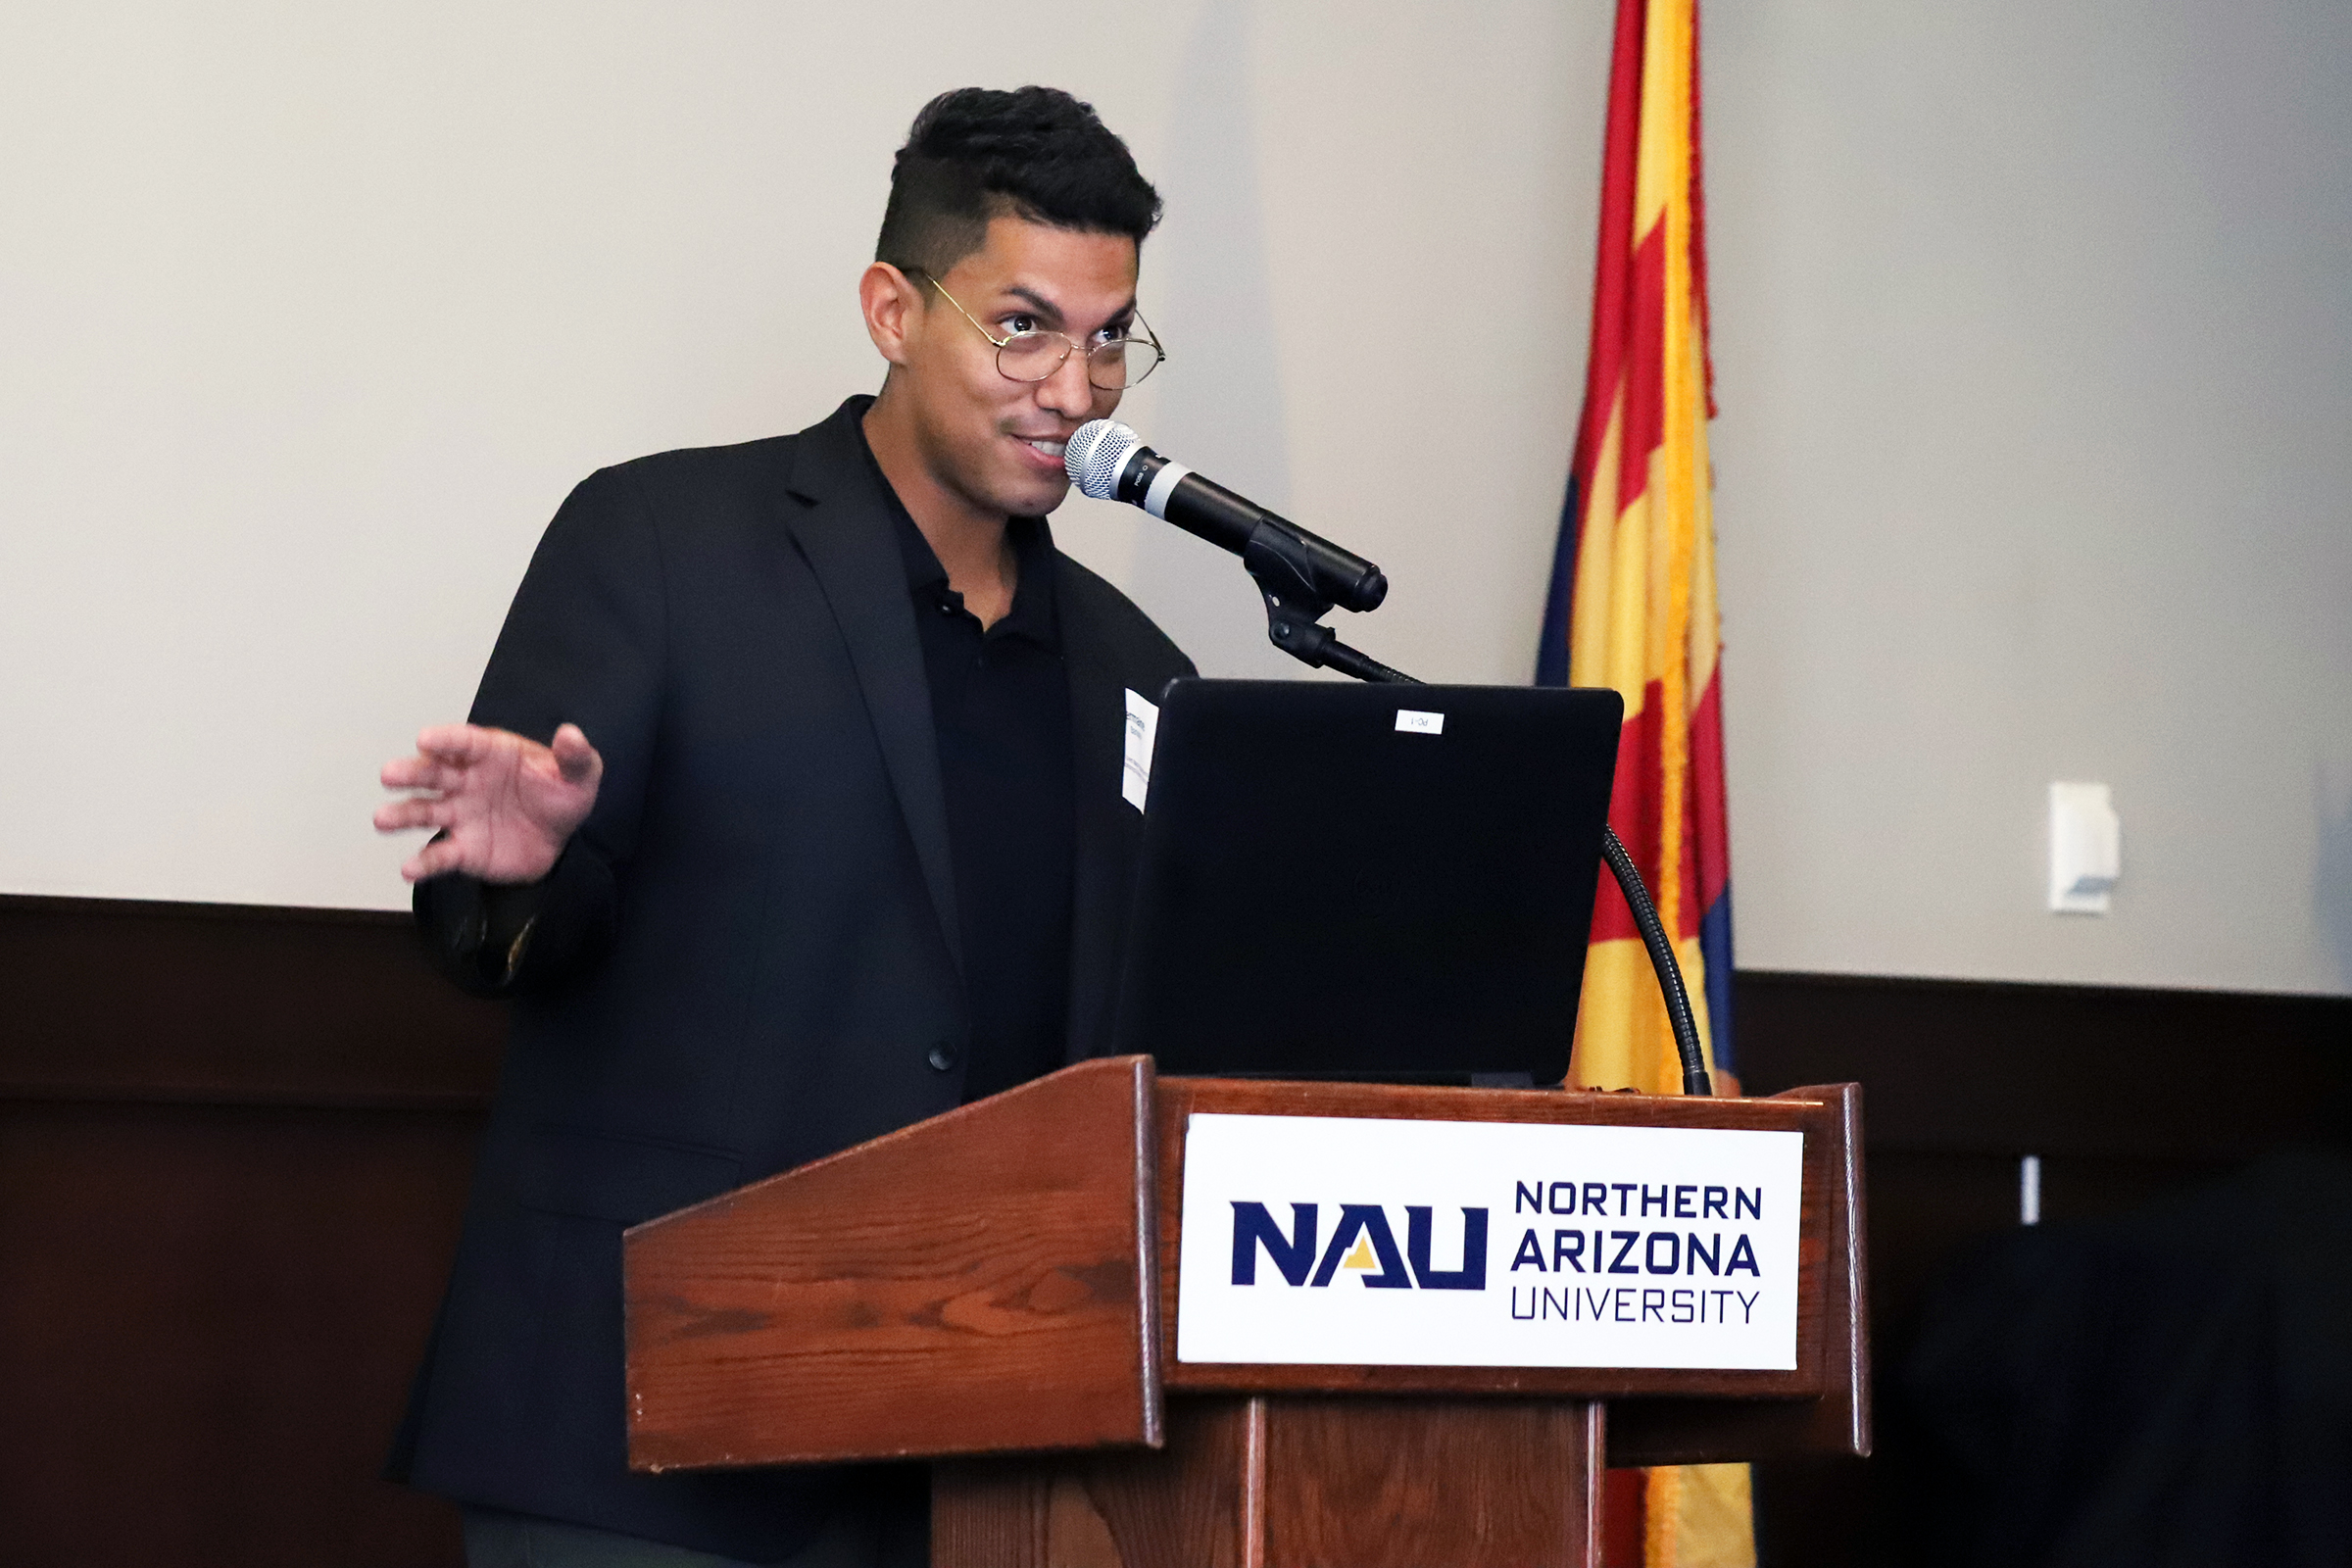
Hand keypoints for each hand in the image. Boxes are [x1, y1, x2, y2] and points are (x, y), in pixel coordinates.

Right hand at [374, 723, 602, 883]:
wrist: (560, 839)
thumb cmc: (561, 795)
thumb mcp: (580, 774)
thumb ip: (575, 756)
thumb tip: (571, 734)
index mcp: (492, 754)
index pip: (465, 743)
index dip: (446, 740)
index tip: (425, 739)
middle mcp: (466, 781)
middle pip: (434, 774)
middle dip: (411, 773)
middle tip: (390, 775)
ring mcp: (460, 815)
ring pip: (424, 811)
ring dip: (402, 815)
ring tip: (382, 819)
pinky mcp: (463, 849)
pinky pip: (439, 856)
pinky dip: (423, 863)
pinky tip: (409, 869)